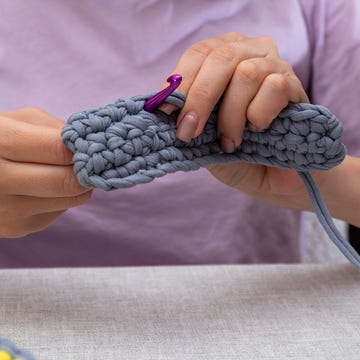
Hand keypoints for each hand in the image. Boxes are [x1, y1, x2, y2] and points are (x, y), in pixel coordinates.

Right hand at [0, 108, 91, 237]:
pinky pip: (61, 210)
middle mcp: (0, 180)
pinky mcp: (18, 226)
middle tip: (90, 162)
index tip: (89, 145)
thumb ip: (54, 129)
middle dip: (86, 171)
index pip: (59, 150)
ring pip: (72, 199)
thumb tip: (88, 147)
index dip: (81, 148)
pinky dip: (63, 198)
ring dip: (80, 185)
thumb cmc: (1, 140)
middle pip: (69, 182)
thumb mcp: (20, 120)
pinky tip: (45, 188)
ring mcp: (9, 209)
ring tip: (67, 171)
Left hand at [162, 32, 310, 210]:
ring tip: (229, 143)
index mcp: (223, 57)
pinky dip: (259, 115)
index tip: (163, 112)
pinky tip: (257, 130)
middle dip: (200, 99)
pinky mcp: (295, 86)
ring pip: (246, 75)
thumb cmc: (236, 151)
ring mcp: (276, 66)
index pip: (198, 54)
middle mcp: (249, 53)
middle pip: (221, 58)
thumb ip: (188, 117)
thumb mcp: (204, 136)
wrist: (274, 176)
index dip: (179, 82)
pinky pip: (275, 88)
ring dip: (231, 116)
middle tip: (188, 132)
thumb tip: (162, 106)